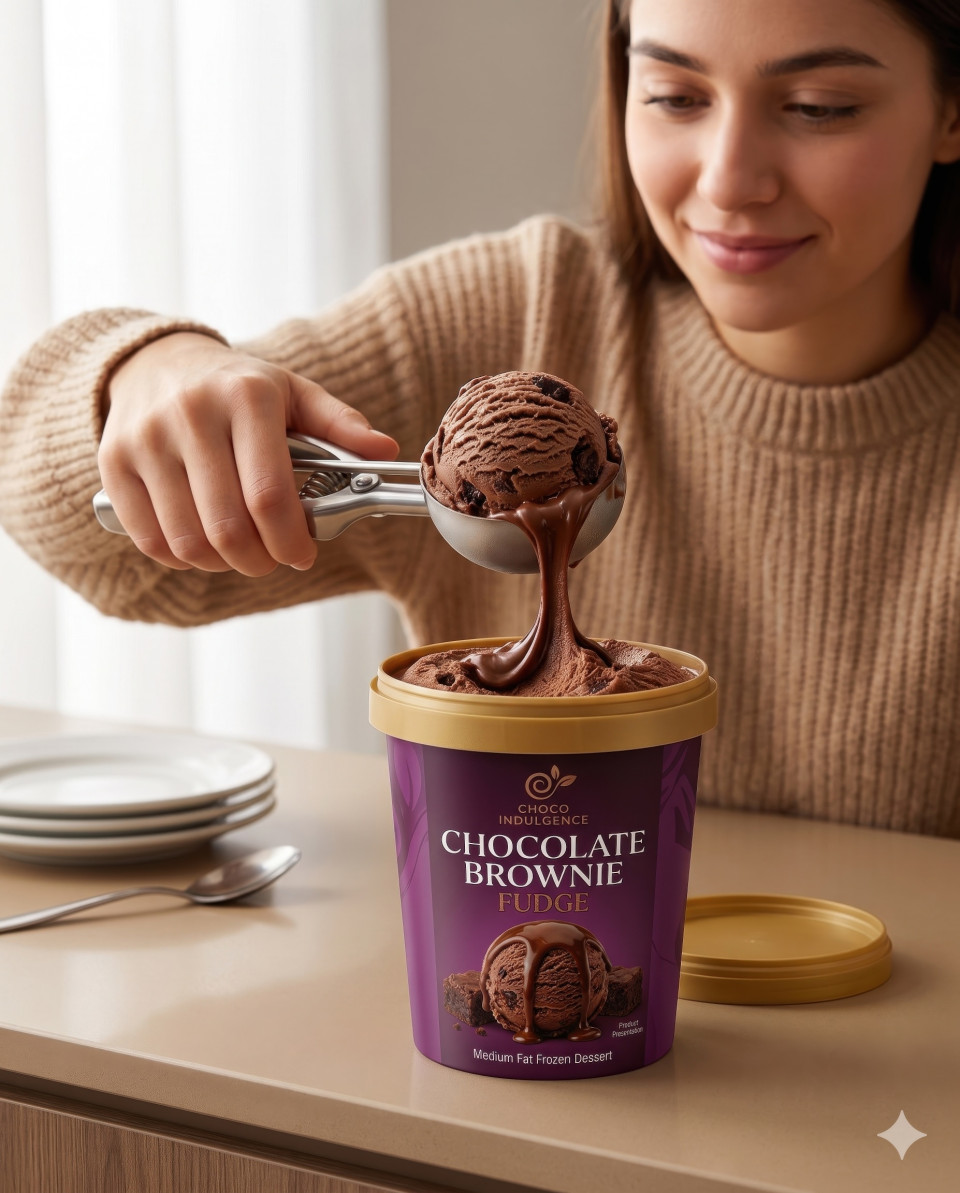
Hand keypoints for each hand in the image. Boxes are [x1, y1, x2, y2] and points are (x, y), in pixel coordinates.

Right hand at [97, 332, 398, 574]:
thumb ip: (341, 424)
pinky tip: (202, 545)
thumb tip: (386, 452)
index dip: (290, 540)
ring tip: (240, 553)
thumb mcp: (293, 393)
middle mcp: (191, 413)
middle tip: (273, 559)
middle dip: (260, 560)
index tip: (302, 555)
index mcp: (246, 396)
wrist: (156, 362)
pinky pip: (150, 539)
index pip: (269, 494)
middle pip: (228, 526)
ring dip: (222, 564)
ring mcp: (146, 439)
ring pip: (188, 540)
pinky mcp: (114, 463)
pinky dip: (182, 558)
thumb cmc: (238, 387)